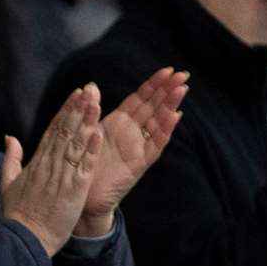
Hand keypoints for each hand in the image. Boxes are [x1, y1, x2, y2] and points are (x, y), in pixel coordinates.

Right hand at [3, 85, 102, 256]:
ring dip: (86, 122)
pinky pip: (84, 166)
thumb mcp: (8, 182)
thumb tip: (10, 137)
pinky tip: (98, 133)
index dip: (65, 111)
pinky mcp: (73, 190)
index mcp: (36, 162)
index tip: (75, 95)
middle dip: (77, 109)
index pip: (52, 130)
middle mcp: (49, 164)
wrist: (24, 238)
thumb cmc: (16, 214)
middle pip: (65, 131)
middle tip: (89, 89)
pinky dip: (90, 149)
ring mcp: (62, 176)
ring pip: (75, 143)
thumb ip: (11, 158)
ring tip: (96, 102)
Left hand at [79, 67, 186, 234]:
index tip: (167, 69)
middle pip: (154, 107)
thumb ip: (92, 110)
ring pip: (158, 123)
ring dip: (170, 106)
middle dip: (168, 90)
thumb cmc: (84, 163)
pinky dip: (164, 131)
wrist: (81, 196)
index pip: (140, 99)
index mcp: (119, 123)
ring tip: (181, 90)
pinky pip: (154, 146)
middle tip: (184, 74)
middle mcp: (132, 134)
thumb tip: (91, 85)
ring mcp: (137, 148)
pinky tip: (174, 117)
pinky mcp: (138, 165)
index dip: (153, 84)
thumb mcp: (87, 131)